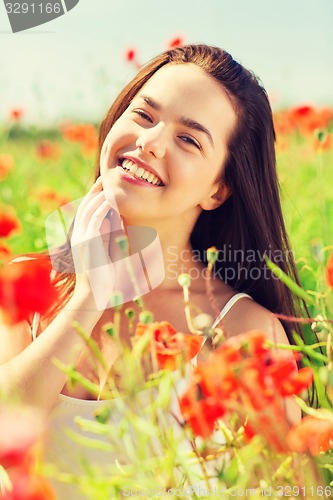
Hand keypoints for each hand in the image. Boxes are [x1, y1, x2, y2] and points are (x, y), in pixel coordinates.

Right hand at [70, 178, 117, 310]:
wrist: (96, 295)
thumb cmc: (107, 277)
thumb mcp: (112, 252)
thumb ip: (113, 236)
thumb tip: (119, 220)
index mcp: (82, 237)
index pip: (87, 211)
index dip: (94, 197)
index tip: (105, 187)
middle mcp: (79, 235)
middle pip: (85, 206)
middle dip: (95, 191)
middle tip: (106, 178)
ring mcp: (81, 238)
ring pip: (89, 210)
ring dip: (100, 196)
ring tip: (110, 185)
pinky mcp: (88, 242)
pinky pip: (95, 219)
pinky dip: (103, 208)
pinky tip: (111, 200)